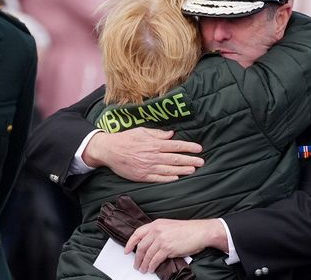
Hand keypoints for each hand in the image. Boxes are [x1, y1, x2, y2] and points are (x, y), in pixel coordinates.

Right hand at [83, 128, 202, 181]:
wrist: (109, 150)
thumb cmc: (126, 138)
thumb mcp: (142, 131)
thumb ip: (158, 134)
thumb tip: (172, 134)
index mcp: (154, 144)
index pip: (176, 145)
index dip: (189, 147)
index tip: (199, 149)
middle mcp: (153, 156)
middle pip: (175, 159)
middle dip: (190, 160)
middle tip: (201, 162)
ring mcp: (148, 167)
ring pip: (169, 170)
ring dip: (182, 170)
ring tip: (193, 170)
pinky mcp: (142, 176)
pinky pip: (158, 178)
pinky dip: (168, 179)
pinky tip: (176, 178)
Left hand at [124, 219, 227, 272]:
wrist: (201, 232)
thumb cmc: (188, 230)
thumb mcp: (169, 226)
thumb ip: (158, 232)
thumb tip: (149, 244)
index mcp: (156, 223)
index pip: (137, 233)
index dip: (130, 243)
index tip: (126, 250)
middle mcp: (157, 230)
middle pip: (141, 246)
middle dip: (137, 258)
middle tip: (136, 264)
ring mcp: (162, 239)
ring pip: (147, 254)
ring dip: (144, 264)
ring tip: (143, 269)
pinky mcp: (167, 248)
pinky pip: (155, 259)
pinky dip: (151, 266)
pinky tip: (151, 268)